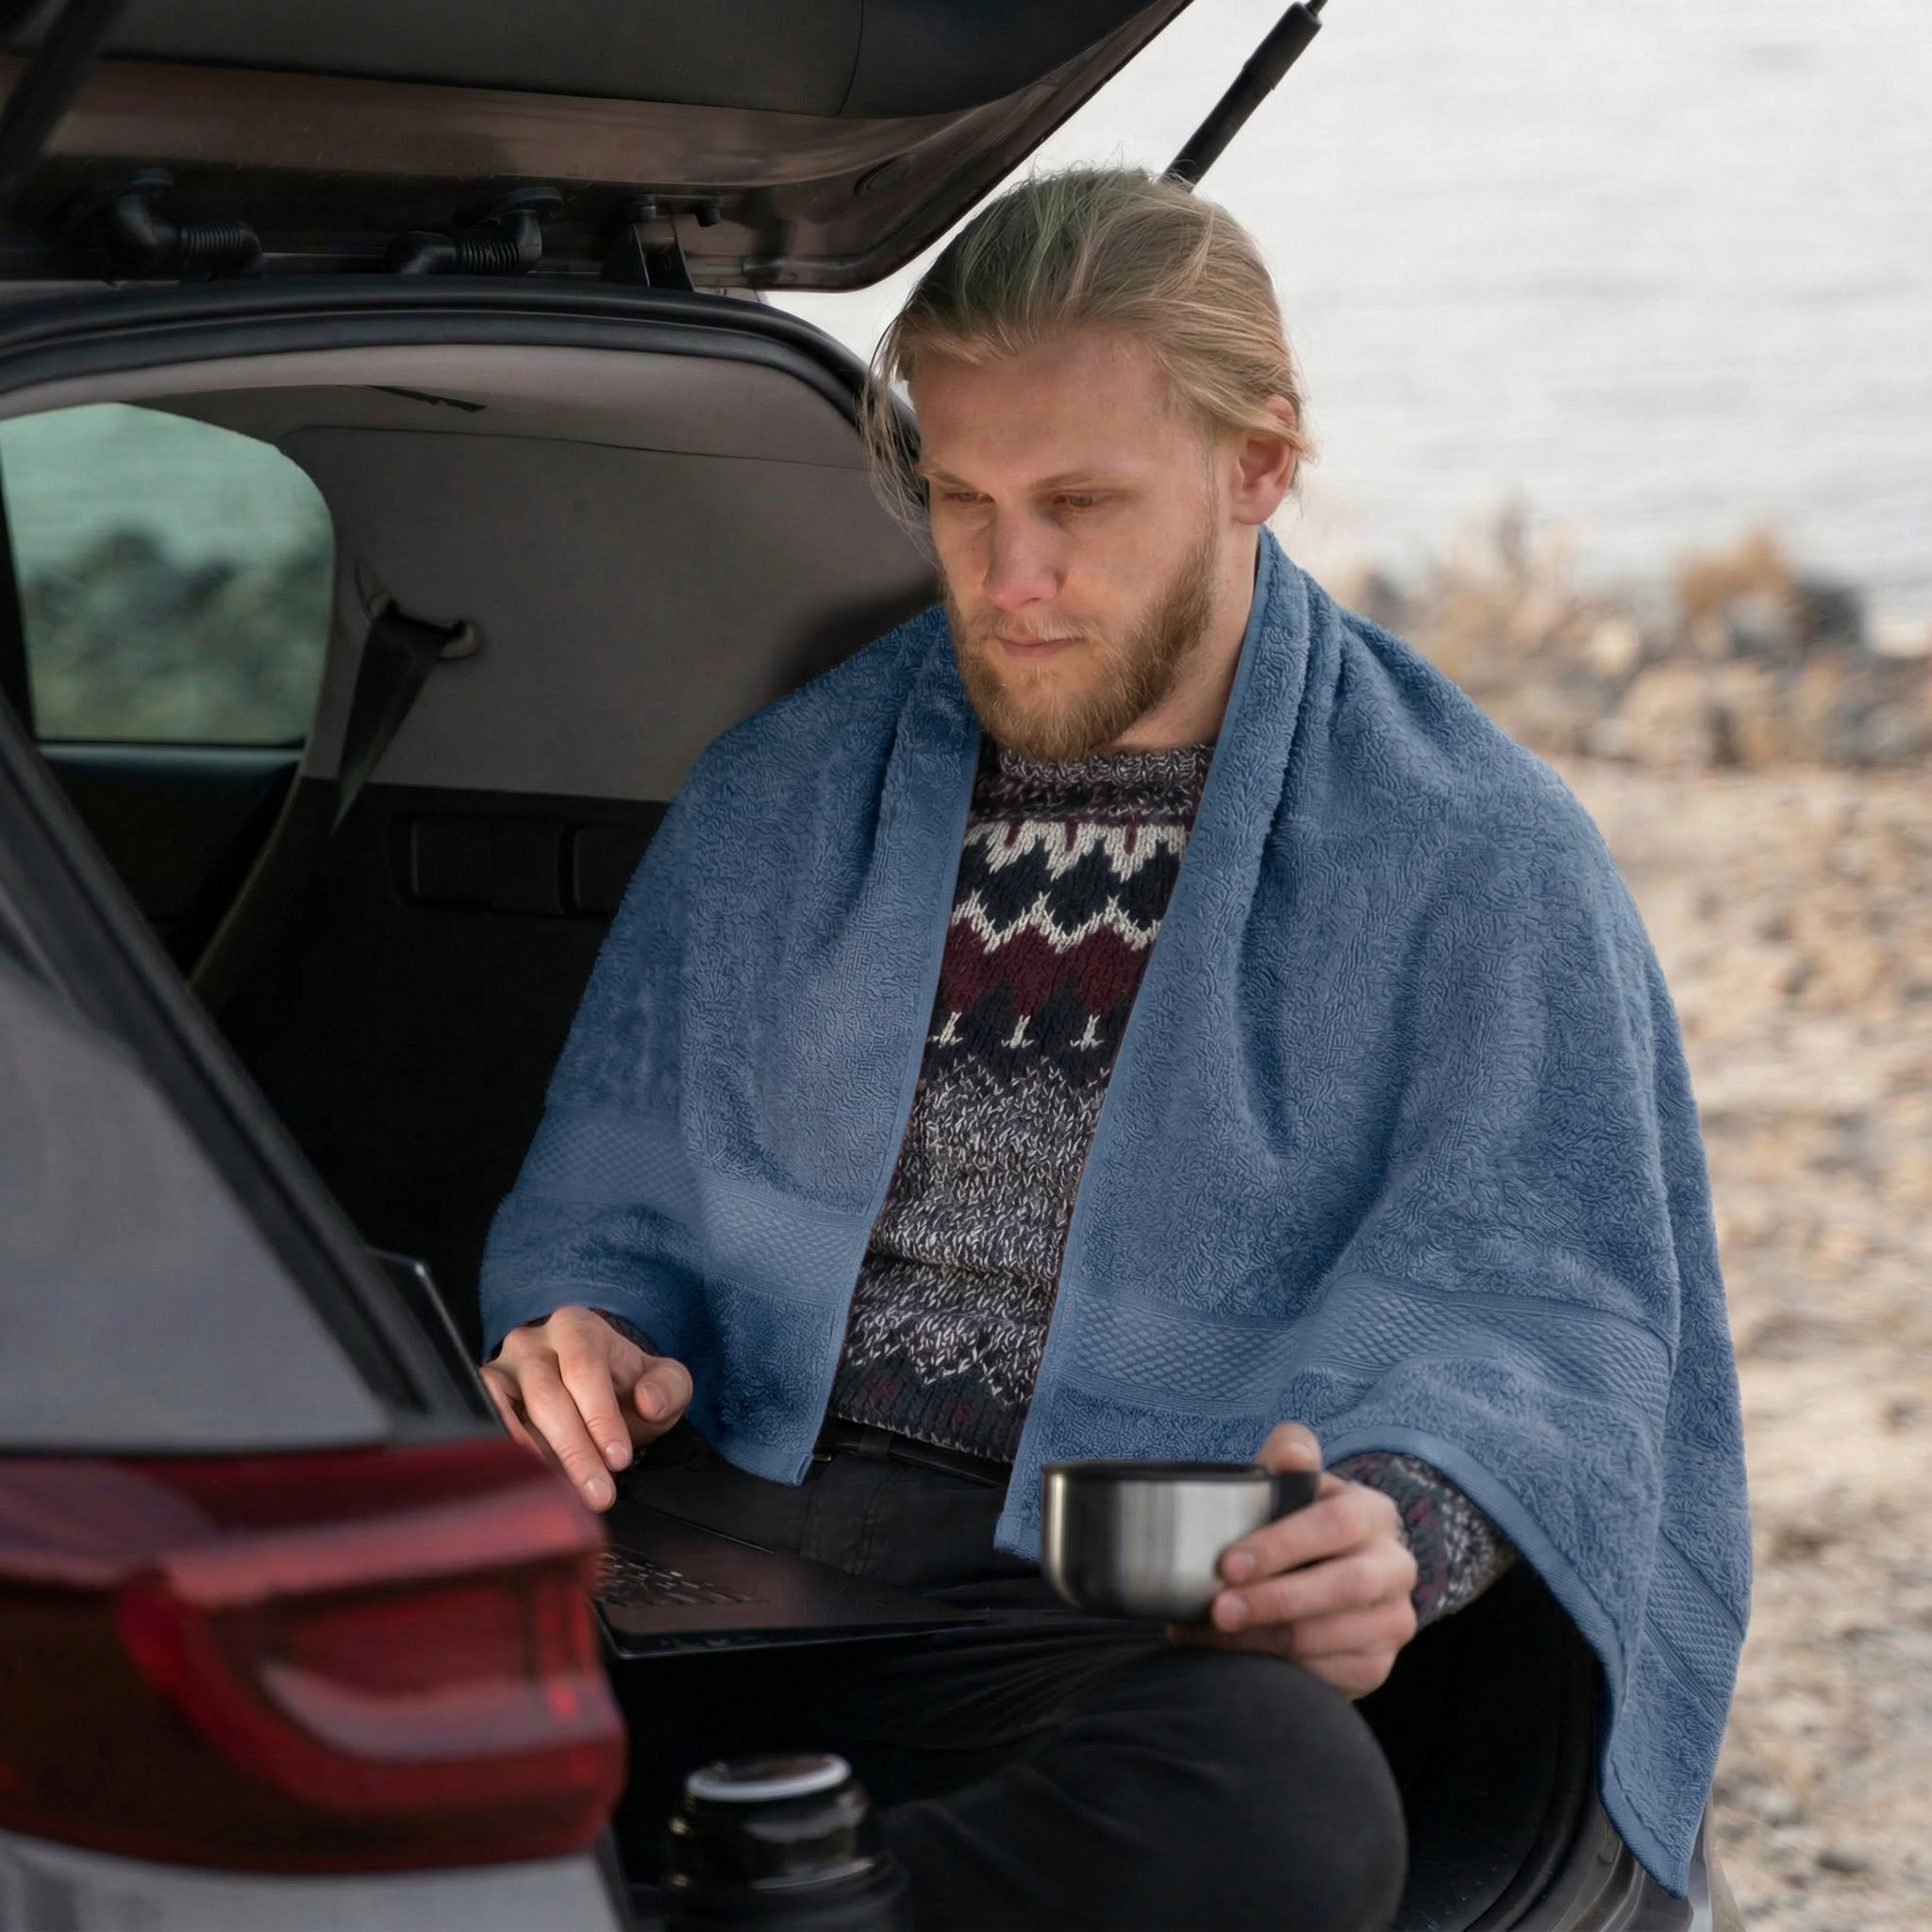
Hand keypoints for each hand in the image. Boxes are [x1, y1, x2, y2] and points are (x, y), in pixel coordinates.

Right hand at [481, 1305, 692, 1510]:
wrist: (596, 1390)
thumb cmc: (626, 1386)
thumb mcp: (664, 1381)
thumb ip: (668, 1387)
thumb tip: (649, 1401)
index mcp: (578, 1328)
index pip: (585, 1369)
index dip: (601, 1416)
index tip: (619, 1459)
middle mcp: (532, 1342)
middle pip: (547, 1397)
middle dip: (575, 1450)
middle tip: (598, 1494)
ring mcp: (501, 1369)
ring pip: (511, 1414)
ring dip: (538, 1461)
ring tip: (564, 1497)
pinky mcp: (483, 1397)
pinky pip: (486, 1426)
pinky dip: (507, 1457)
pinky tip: (528, 1485)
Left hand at [1171, 1422, 1418, 1697]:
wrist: (1317, 1578)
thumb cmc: (1293, 1523)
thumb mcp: (1290, 1485)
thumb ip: (1288, 1457)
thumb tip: (1292, 1453)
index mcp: (1374, 1513)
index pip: (1337, 1524)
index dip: (1281, 1545)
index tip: (1226, 1565)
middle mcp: (1396, 1566)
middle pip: (1345, 1586)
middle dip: (1275, 1600)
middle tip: (1219, 1610)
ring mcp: (1393, 1619)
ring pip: (1332, 1637)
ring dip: (1265, 1641)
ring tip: (1212, 1635)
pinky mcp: (1377, 1664)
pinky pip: (1330, 1674)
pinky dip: (1279, 1670)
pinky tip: (1239, 1660)